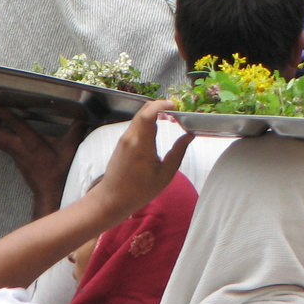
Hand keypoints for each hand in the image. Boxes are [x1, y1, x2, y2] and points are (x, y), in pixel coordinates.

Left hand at [0, 104, 84, 217]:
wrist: (50, 192)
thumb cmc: (59, 171)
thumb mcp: (70, 148)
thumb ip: (76, 131)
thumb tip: (82, 120)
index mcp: (30, 141)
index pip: (12, 122)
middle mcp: (19, 147)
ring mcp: (16, 156)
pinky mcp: (18, 162)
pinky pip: (5, 147)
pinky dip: (1, 138)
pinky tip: (8, 135)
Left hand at [94, 98, 193, 216]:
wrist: (113, 198)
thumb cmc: (140, 190)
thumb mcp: (165, 174)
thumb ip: (178, 152)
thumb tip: (189, 135)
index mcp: (141, 144)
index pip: (148, 114)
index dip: (162, 105)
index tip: (176, 106)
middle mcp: (130, 137)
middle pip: (144, 110)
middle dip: (161, 106)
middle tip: (177, 113)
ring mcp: (124, 138)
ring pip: (140, 116)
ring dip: (155, 113)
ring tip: (170, 120)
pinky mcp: (122, 142)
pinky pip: (136, 124)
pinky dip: (148, 121)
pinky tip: (158, 129)